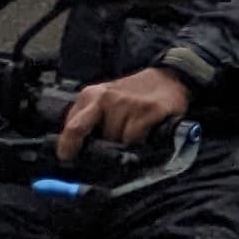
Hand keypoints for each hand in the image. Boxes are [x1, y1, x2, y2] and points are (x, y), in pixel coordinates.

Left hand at [58, 65, 191, 160]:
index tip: (68, 159)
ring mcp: (128, 103)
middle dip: (103, 148)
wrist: (169, 78)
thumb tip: (74, 151)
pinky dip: (139, 142)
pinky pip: (135, 140)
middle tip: (109, 148)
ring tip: (132, 131)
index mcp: (91, 95)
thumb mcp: (104, 101)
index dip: (68, 149)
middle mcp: (107, 97)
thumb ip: (87, 120)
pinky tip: (144, 131)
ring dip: (123, 144)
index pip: (71, 128)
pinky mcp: (148, 110)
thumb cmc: (134, 95)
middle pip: (96, 139)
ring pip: (116, 141)